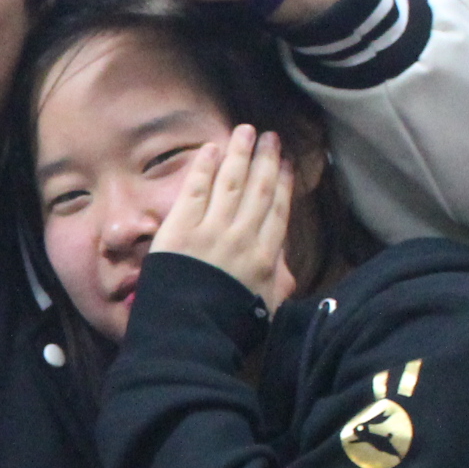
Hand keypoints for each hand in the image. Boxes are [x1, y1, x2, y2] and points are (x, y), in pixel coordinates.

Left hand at [149, 126, 296, 314]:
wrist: (188, 337)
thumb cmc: (227, 328)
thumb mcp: (265, 309)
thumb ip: (277, 284)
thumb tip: (287, 269)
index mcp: (264, 258)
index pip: (278, 212)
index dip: (284, 184)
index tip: (287, 164)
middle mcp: (242, 237)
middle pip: (258, 190)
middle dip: (266, 160)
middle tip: (271, 137)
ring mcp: (211, 231)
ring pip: (230, 183)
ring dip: (239, 154)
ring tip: (246, 131)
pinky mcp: (180, 229)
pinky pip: (195, 190)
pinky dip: (204, 167)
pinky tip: (211, 148)